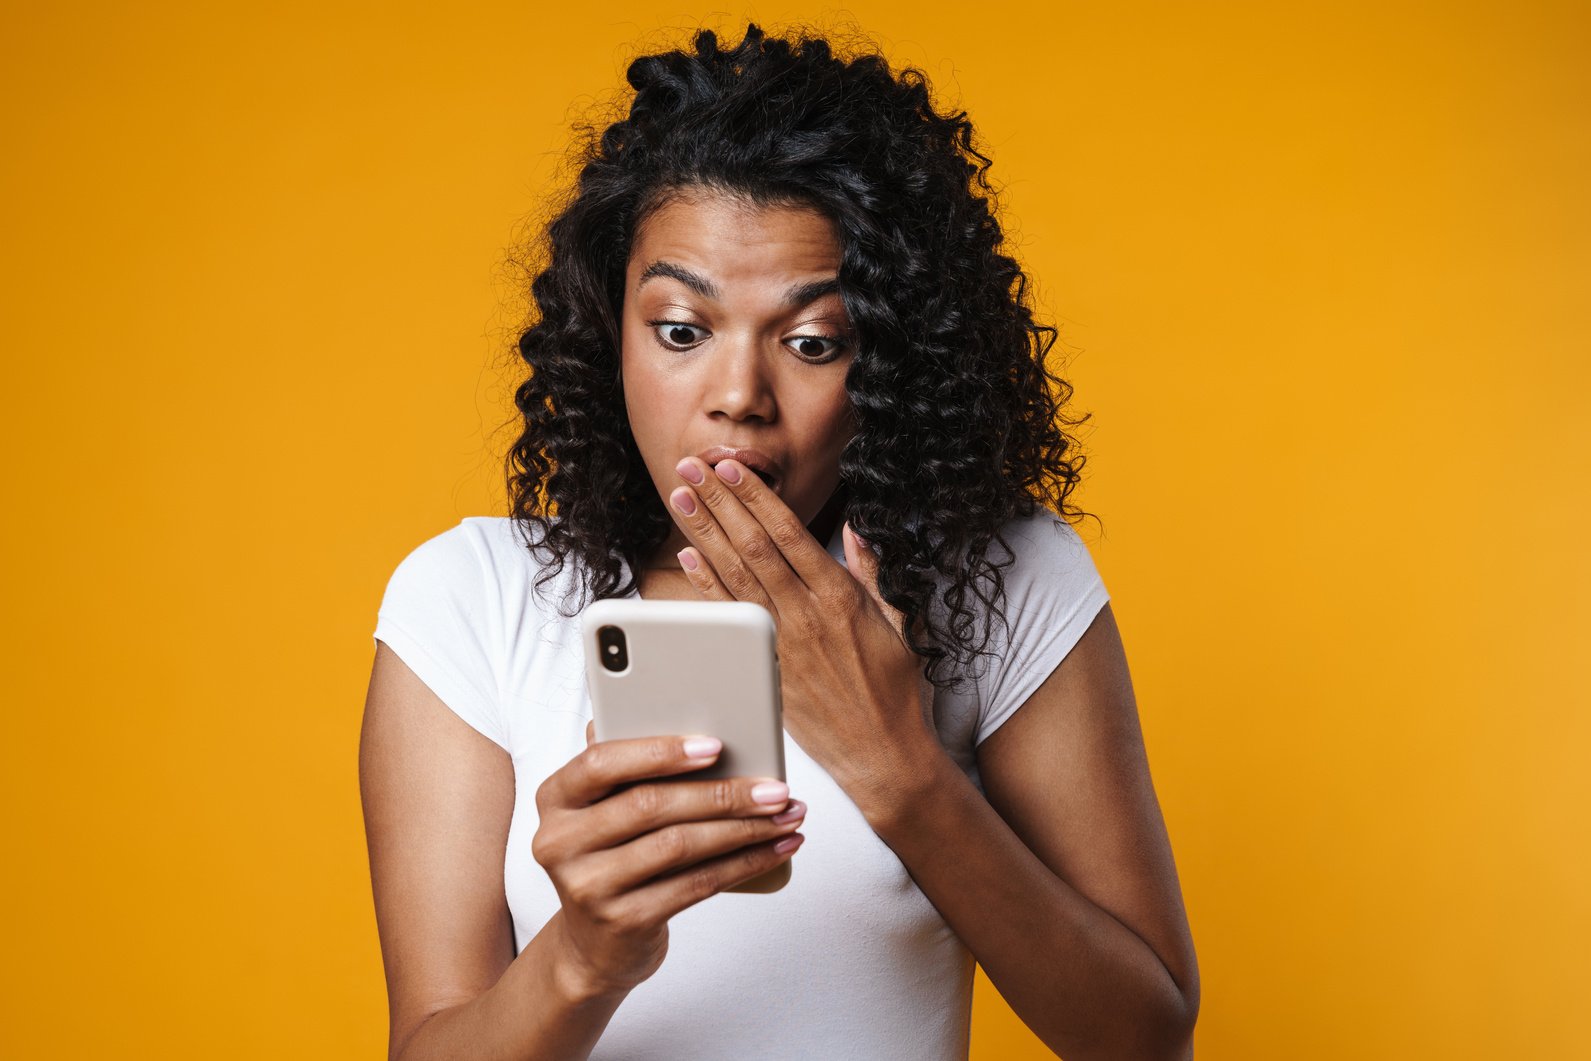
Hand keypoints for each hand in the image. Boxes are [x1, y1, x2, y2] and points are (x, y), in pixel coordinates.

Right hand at [532, 726, 805, 997]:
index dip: (659, 752)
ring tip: (787, 816)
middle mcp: (559, 841)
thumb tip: (703, 729)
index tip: (716, 746)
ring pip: (679, 845)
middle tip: (776, 789)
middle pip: (650, 805)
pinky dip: (744, 864)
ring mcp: (587, 886)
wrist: (595, 943)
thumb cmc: (615, 854)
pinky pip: (696, 885)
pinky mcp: (622, 921)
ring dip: (744, 829)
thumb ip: (635, 768)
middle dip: (724, 793)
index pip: (601, 762)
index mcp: (556, 797)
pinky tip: (776, 850)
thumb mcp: (609, 809)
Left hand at [666, 456, 938, 799]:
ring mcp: (781, 642)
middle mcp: (806, 614)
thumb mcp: (895, 621)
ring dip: (704, 533)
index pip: (788, 533)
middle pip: (753, 545)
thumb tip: (855, 530)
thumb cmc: (895, 689)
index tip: (732, 468)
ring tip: (682, 497)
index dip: (755, 496)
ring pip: (735, 575)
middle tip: (692, 467)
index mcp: (840, 596)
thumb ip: (870, 572)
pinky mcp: (765, 668)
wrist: (884, 753)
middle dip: (720, 502)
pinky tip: (687, 558)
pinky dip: (706, 587)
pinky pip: (729, 620)